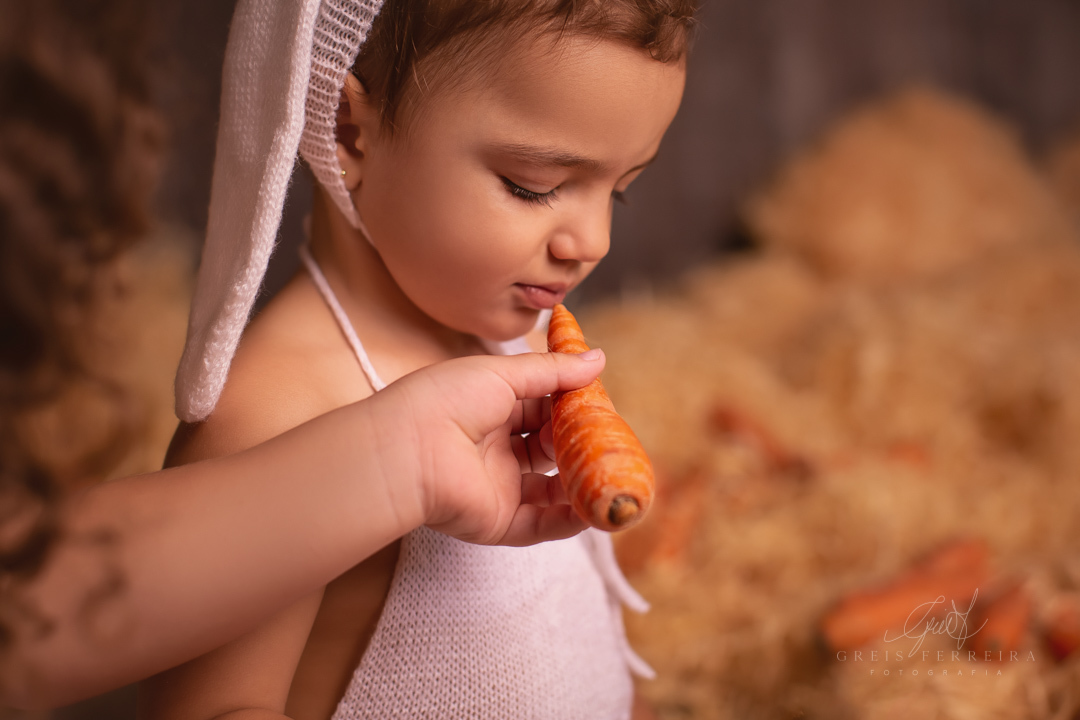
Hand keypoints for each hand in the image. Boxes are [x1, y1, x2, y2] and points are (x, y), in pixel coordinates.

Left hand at [365, 349, 604, 545]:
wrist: (407, 449)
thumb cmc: (447, 399)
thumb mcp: (503, 373)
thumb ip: (552, 370)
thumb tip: (598, 359)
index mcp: (490, 409)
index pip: (541, 409)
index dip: (571, 407)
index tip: (601, 403)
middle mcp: (494, 449)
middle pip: (548, 449)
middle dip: (579, 443)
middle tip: (609, 437)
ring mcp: (497, 487)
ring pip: (549, 490)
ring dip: (580, 482)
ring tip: (611, 473)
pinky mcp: (498, 521)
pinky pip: (541, 525)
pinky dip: (569, 519)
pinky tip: (595, 507)